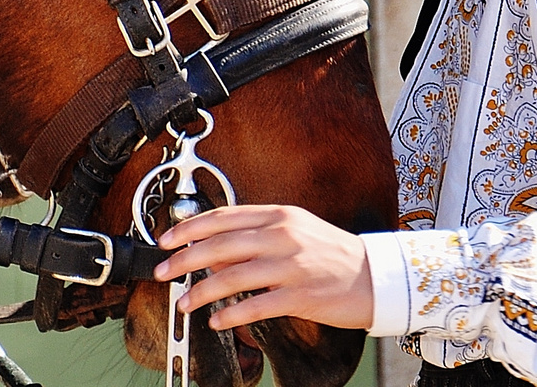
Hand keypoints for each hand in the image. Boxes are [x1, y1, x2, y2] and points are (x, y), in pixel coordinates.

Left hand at [154, 204, 373, 330]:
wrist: (374, 276)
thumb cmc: (332, 254)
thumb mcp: (295, 232)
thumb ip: (257, 236)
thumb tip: (214, 249)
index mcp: (280, 216)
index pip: (224, 216)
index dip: (190, 228)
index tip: (167, 240)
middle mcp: (284, 236)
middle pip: (221, 244)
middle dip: (184, 259)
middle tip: (162, 271)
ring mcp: (293, 265)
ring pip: (232, 276)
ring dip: (201, 292)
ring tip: (183, 304)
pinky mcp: (300, 295)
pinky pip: (256, 306)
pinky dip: (231, 315)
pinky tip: (217, 321)